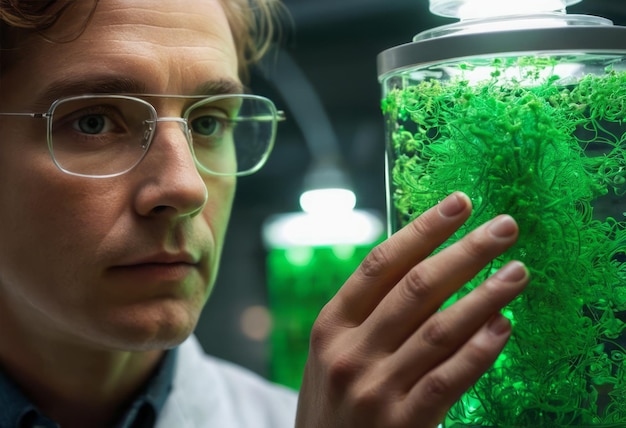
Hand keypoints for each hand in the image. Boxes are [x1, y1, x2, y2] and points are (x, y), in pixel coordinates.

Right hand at [295, 192, 528, 427]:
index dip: (423, 230)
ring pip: (440, 329)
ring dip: (485, 296)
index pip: (381, 264)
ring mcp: (376, 389)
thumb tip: (429, 266)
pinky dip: (480, 351)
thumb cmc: (332, 400)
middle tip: (504, 227)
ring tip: (517, 272)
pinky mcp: (403, 424)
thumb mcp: (332, 351)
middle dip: (465, 252)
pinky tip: (503, 326)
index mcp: (331, 325)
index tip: (459, 203)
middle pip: (416, 288)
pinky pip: (449, 379)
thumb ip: (369, 313)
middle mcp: (351, 352)